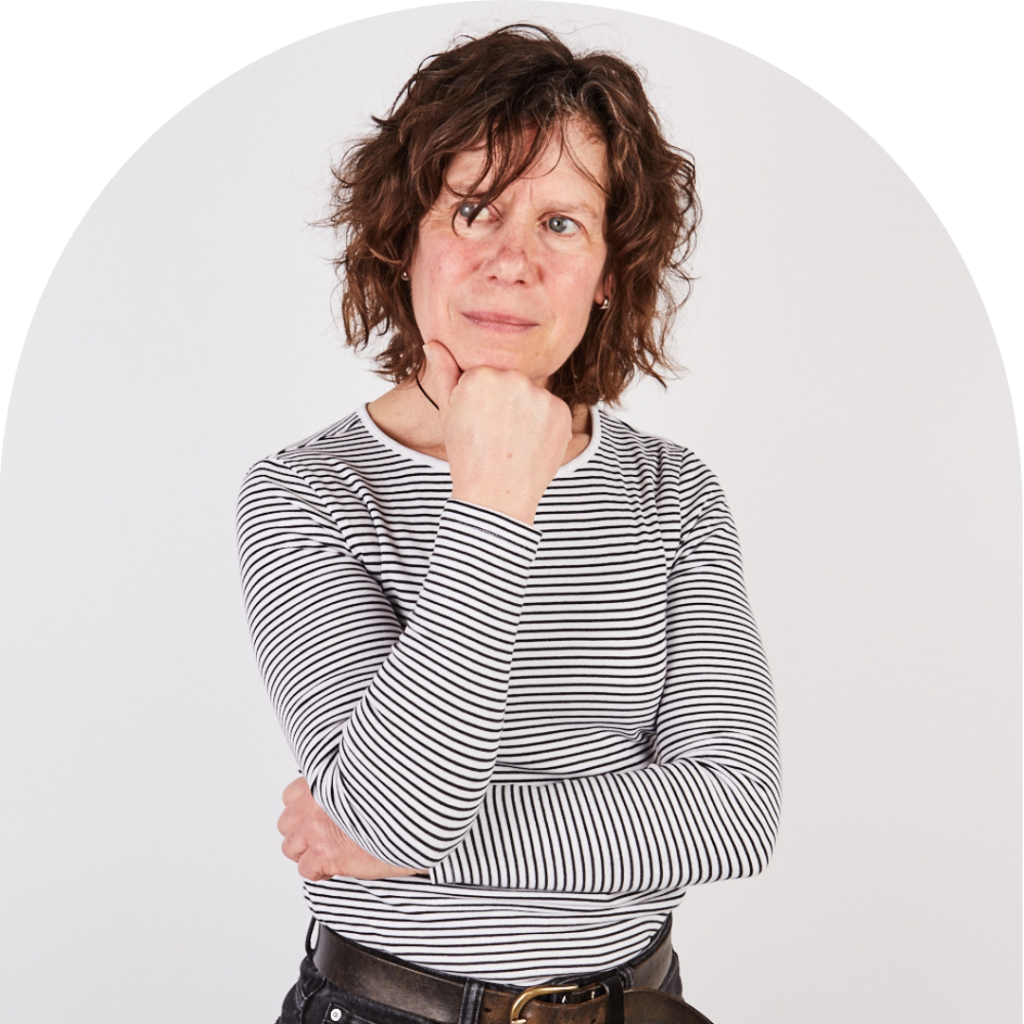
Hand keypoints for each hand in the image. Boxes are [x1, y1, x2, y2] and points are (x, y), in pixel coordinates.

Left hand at [277, 777, 422, 880]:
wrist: (413, 818)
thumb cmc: (398, 799)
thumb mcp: (367, 780)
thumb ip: (346, 785)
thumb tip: (345, 792)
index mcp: (323, 781)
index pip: (290, 796)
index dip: (303, 810)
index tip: (318, 816)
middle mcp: (314, 804)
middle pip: (286, 823)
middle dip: (302, 831)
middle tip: (323, 836)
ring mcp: (317, 830)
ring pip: (290, 847)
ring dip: (307, 851)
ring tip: (329, 852)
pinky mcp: (325, 855)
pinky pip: (306, 870)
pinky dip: (319, 871)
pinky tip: (337, 865)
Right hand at [423, 340, 572, 524]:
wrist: (495, 496)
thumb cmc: (468, 456)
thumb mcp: (448, 414)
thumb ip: (444, 374)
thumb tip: (433, 344)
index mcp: (481, 374)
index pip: (486, 376)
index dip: (481, 401)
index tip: (478, 424)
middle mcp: (513, 378)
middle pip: (511, 382)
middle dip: (506, 403)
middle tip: (496, 434)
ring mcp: (540, 395)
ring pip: (533, 396)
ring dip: (527, 413)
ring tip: (513, 441)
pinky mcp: (562, 412)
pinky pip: (553, 411)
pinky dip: (546, 426)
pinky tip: (531, 445)